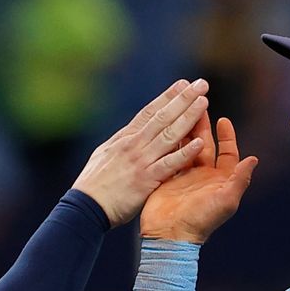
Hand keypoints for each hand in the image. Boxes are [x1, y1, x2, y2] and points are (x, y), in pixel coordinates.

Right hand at [71, 79, 212, 225]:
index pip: (150, 113)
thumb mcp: (104, 155)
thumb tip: (131, 134)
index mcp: (125, 139)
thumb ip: (121, 144)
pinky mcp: (146, 180)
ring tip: (204, 101)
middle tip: (201, 83)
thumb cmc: (93, 185)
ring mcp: (141, 161)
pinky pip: (169, 164)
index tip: (183, 84)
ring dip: (188, 117)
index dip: (168, 97)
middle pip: (163, 117)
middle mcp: (134, 145)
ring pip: (169, 134)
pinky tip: (200, 142)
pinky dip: (184, 153)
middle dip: (183, 99)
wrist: (85, 207)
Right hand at [140, 114, 257, 243]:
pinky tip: (167, 128)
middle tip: (200, 107)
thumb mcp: (225, 200)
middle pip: (206, 145)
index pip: (227, 153)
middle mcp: (203, 176)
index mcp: (220, 180)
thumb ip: (240, 179)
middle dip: (204, 126)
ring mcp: (184, 177)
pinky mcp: (167, 178)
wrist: (170, 235)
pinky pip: (170, 155)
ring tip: (183, 112)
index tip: (223, 120)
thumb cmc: (201, 221)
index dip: (227, 137)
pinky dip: (170, 142)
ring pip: (187, 147)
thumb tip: (253, 159)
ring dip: (186, 130)